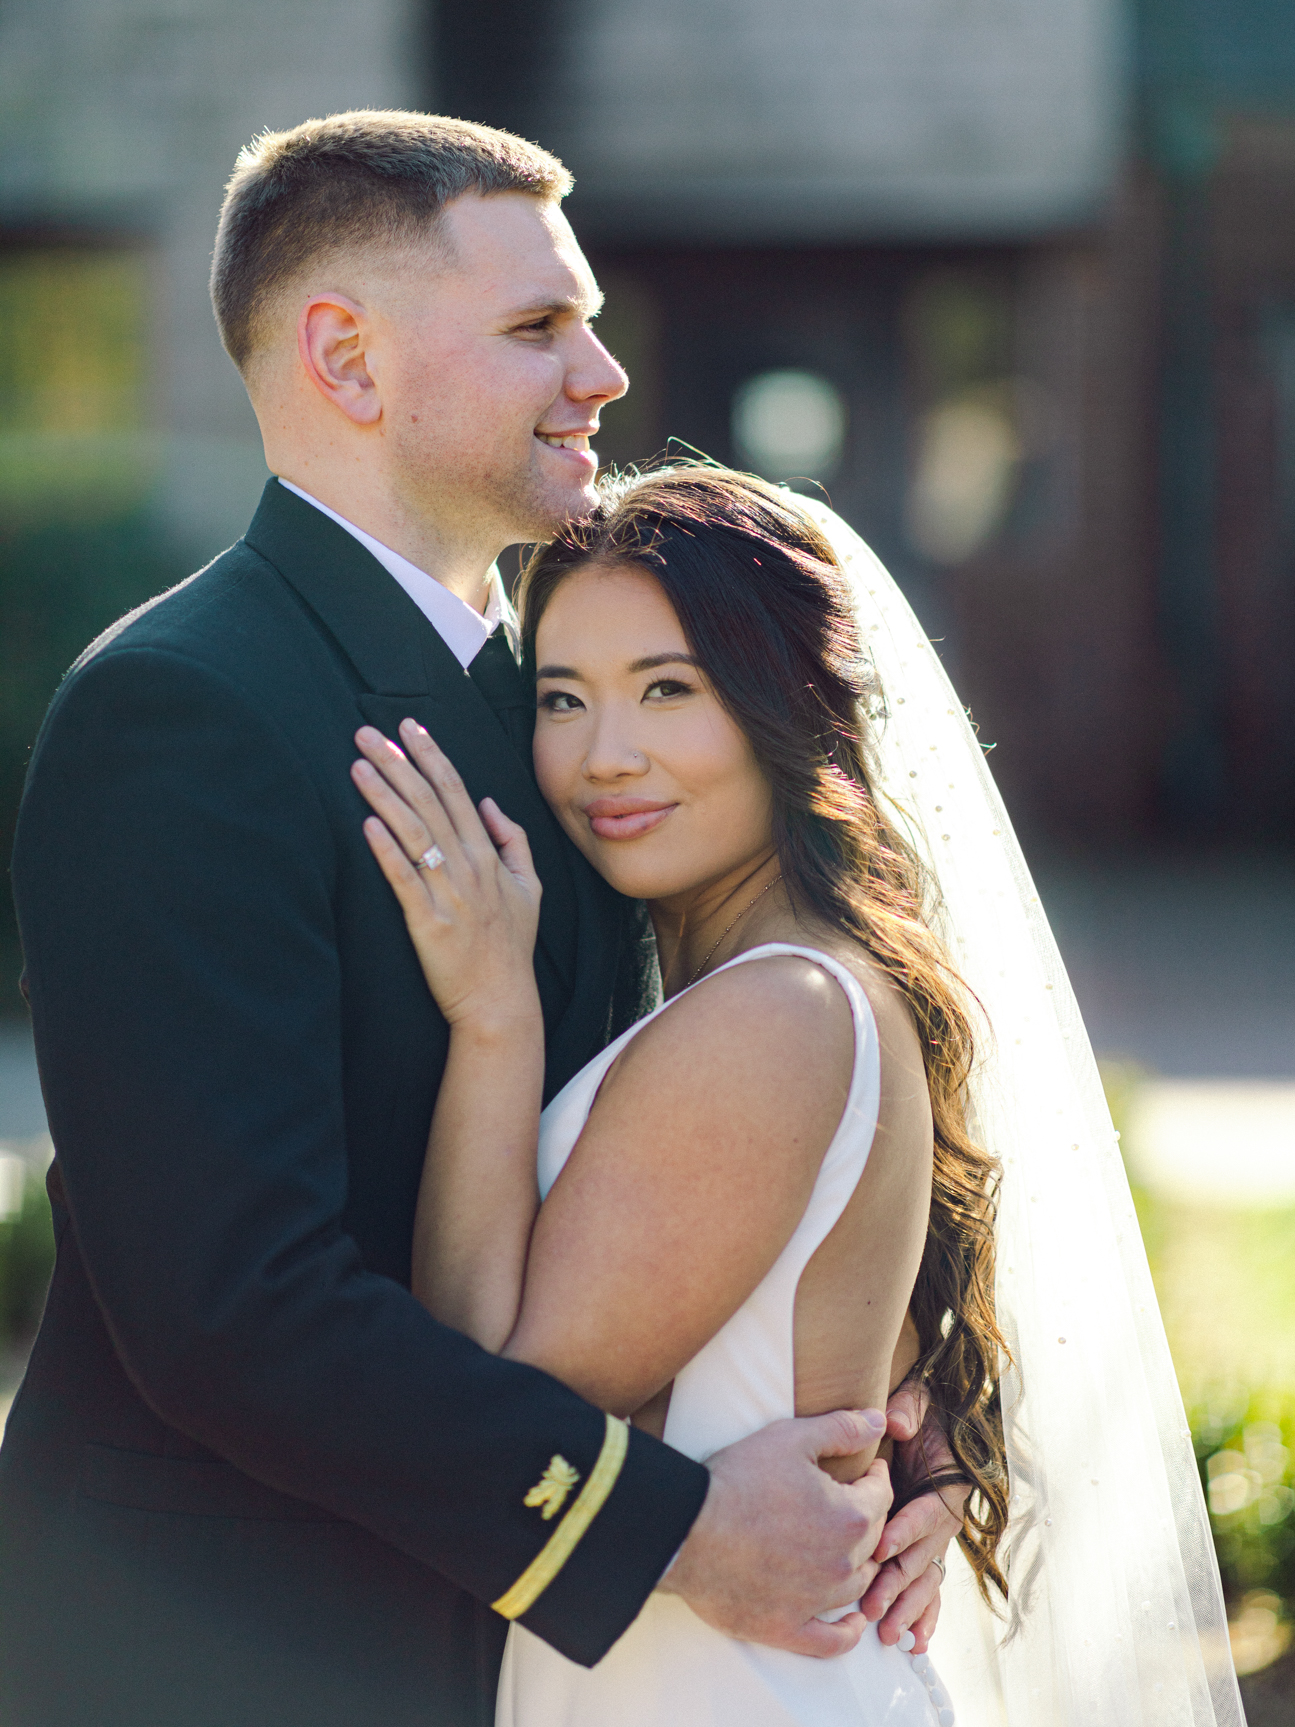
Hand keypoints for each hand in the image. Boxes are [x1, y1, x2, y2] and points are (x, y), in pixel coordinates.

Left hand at [352, 721, 540, 1028]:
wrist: (501, 1001)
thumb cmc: (510, 946)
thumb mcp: (530, 888)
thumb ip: (513, 841)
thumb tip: (488, 804)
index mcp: (490, 856)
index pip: (457, 792)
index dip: (431, 756)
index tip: (408, 727)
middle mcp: (470, 868)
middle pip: (430, 803)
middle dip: (397, 763)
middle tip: (367, 733)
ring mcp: (449, 894)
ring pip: (414, 833)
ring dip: (384, 795)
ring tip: (358, 765)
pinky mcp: (427, 923)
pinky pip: (404, 879)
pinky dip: (386, 850)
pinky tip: (366, 823)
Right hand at [659, 1409, 892, 1657]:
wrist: (687, 1529)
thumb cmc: (738, 1479)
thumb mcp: (790, 1438)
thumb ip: (841, 1428)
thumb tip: (879, 1421)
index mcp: (849, 1516)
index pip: (882, 1497)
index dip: (877, 1480)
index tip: (870, 1472)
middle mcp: (842, 1563)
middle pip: (873, 1541)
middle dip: (870, 1518)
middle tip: (855, 1504)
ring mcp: (817, 1601)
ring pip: (858, 1586)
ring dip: (861, 1566)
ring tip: (852, 1551)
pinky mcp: (788, 1628)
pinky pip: (833, 1642)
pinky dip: (848, 1633)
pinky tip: (853, 1622)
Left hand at [858, 1382, 968, 1652]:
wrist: (919, 1418)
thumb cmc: (913, 1410)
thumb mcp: (915, 1400)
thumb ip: (909, 1409)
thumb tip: (895, 1423)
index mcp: (947, 1484)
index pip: (928, 1512)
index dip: (906, 1529)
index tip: (880, 1544)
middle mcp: (944, 1516)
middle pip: (924, 1555)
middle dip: (898, 1583)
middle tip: (873, 1605)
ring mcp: (934, 1537)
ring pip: (924, 1579)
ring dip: (907, 1607)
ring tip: (887, 1633)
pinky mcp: (923, 1549)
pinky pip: (928, 1588)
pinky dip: (924, 1615)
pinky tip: (913, 1642)